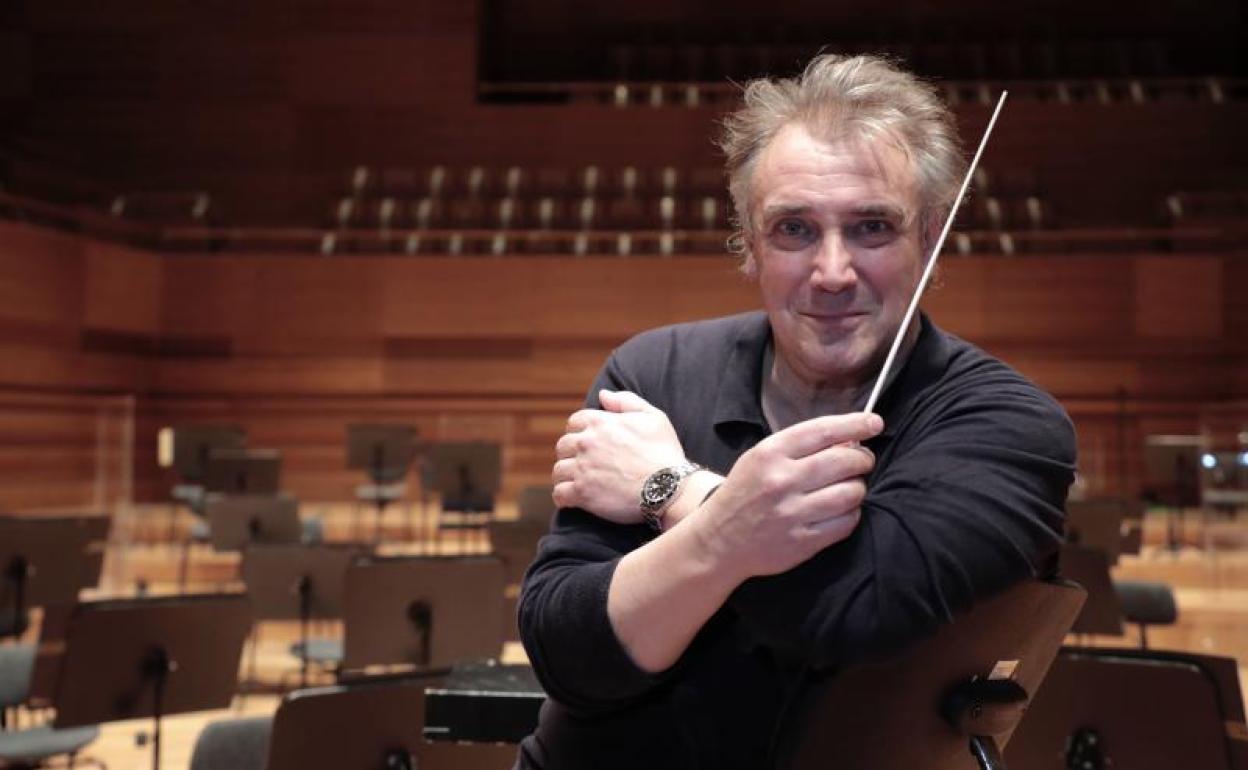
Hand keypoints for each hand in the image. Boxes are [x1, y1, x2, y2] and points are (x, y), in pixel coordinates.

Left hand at [551, 390, 686, 523]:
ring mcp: (582, 468)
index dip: (579, 432)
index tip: (587, 444)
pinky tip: (572, 500)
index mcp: (600, 422)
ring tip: (578, 483)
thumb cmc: (664, 452)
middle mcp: (586, 442)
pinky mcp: (582, 493)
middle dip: (570, 454)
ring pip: (559, 470)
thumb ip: (626, 402)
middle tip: (583, 465)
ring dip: (566, 476)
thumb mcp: (653, 417)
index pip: (574, 422)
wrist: (669, 487)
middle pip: (563, 446)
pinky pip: (559, 494)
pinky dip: (563, 497)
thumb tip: (602, 395)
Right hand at [688, 412, 882, 581]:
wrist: (719, 540)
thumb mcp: (760, 458)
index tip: (874, 423)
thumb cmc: (745, 493)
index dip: (856, 424)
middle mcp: (781, 481)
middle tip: (862, 461)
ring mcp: (792, 513)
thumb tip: (849, 439)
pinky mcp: (803, 541)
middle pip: (845, 461)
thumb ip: (800, 446)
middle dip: (862, 459)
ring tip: (847, 487)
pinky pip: (847, 522)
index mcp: (770, 453)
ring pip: (852, 493)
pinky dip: (851, 513)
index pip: (825, 431)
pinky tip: (839, 510)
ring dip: (857, 488)